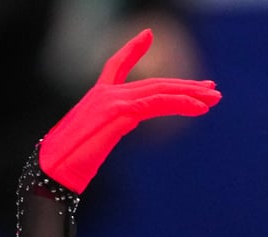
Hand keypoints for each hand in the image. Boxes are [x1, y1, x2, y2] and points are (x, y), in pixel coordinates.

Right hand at [38, 29, 219, 193]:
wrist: (53, 170)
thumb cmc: (66, 165)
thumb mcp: (88, 144)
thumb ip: (105, 131)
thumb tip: (114, 132)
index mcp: (97, 97)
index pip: (115, 64)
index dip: (133, 49)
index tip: (148, 35)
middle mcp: (105, 93)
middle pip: (153, 82)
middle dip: (184, 86)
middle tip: (211, 90)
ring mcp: (112, 99)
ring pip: (160, 90)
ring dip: (191, 95)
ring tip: (213, 99)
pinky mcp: (120, 111)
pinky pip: (158, 102)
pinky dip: (181, 103)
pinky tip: (199, 107)